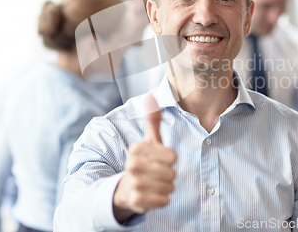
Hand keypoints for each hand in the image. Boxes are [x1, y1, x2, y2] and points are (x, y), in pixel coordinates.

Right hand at [113, 94, 176, 221]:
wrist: (126, 188)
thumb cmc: (144, 161)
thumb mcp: (149, 140)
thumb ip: (152, 119)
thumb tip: (151, 95)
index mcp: (136, 149)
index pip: (171, 156)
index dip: (171, 159)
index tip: (162, 159)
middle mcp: (131, 165)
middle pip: (171, 172)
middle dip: (169, 175)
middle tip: (159, 173)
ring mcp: (133, 183)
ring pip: (168, 187)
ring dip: (167, 187)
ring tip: (156, 184)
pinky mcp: (136, 201)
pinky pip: (163, 201)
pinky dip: (163, 199)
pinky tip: (154, 195)